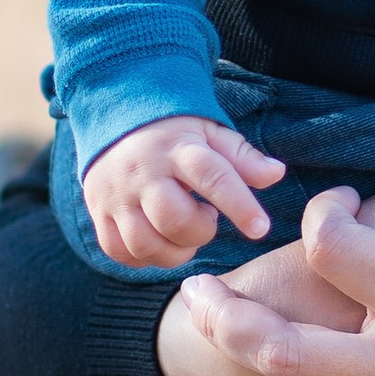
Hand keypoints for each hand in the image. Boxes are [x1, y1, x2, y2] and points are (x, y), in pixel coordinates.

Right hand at [82, 111, 285, 268]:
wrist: (115, 118)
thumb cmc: (175, 133)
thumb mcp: (211, 134)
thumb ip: (243, 158)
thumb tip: (276, 174)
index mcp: (178, 147)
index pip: (212, 177)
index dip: (240, 206)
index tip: (260, 228)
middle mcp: (143, 171)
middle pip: (173, 218)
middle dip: (200, 232)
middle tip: (206, 219)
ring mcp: (116, 193)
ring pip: (144, 242)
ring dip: (174, 251)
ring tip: (183, 232)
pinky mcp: (98, 210)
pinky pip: (118, 250)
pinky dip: (144, 257)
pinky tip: (160, 241)